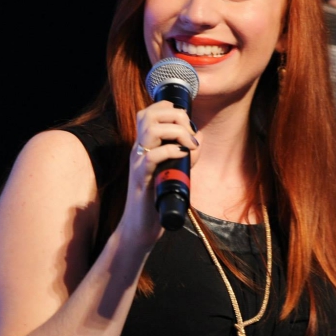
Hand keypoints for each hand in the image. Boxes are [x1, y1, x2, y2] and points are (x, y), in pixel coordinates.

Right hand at [117, 100, 199, 246]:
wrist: (140, 227)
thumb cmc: (156, 200)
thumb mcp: (170, 171)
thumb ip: (181, 155)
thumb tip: (196, 142)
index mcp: (143, 147)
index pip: (148, 113)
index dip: (168, 108)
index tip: (186, 122)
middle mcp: (138, 151)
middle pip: (148, 115)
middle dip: (175, 115)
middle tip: (190, 132)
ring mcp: (138, 164)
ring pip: (150, 130)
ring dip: (176, 131)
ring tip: (189, 144)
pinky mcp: (142, 179)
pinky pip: (153, 157)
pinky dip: (171, 151)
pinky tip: (183, 155)